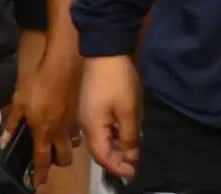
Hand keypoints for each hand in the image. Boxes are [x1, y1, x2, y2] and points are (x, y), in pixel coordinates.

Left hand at [3, 44, 82, 181]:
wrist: (61, 68)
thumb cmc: (38, 84)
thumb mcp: (18, 102)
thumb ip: (12, 123)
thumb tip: (4, 139)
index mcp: (44, 133)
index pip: (42, 160)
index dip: (40, 175)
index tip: (38, 184)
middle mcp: (60, 133)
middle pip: (64, 159)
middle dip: (56, 163)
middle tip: (47, 157)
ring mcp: (71, 124)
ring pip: (73, 147)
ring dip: (65, 148)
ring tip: (55, 141)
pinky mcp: (77, 114)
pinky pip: (76, 132)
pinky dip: (71, 134)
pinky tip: (62, 125)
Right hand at [79, 54, 141, 179]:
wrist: (104, 49)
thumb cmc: (117, 81)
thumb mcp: (128, 111)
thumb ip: (129, 137)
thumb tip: (130, 157)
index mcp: (92, 127)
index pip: (103, 158)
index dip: (118, 168)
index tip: (134, 171)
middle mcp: (85, 123)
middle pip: (99, 150)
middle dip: (117, 159)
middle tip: (135, 161)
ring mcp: (86, 113)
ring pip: (100, 139)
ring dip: (115, 146)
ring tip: (132, 147)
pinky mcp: (90, 105)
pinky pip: (100, 127)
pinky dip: (112, 134)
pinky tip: (124, 131)